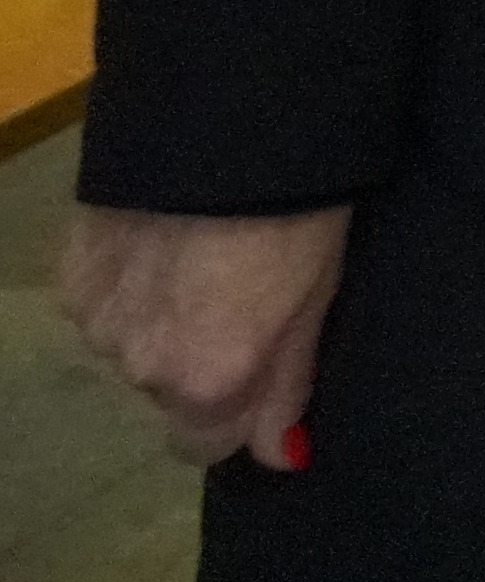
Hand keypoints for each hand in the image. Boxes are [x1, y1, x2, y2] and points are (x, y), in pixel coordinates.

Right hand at [59, 203, 343, 469]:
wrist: (223, 123)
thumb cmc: (298, 210)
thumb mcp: (317, 296)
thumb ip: (289, 383)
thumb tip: (281, 457)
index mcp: (209, 380)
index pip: (204, 445)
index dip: (234, 415)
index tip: (256, 373)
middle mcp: (143, 367)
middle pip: (171, 389)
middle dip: (201, 358)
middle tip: (238, 294)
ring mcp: (98, 323)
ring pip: (134, 347)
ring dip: (160, 319)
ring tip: (201, 257)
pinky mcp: (70, 277)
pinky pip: (103, 305)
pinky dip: (128, 285)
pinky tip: (160, 242)